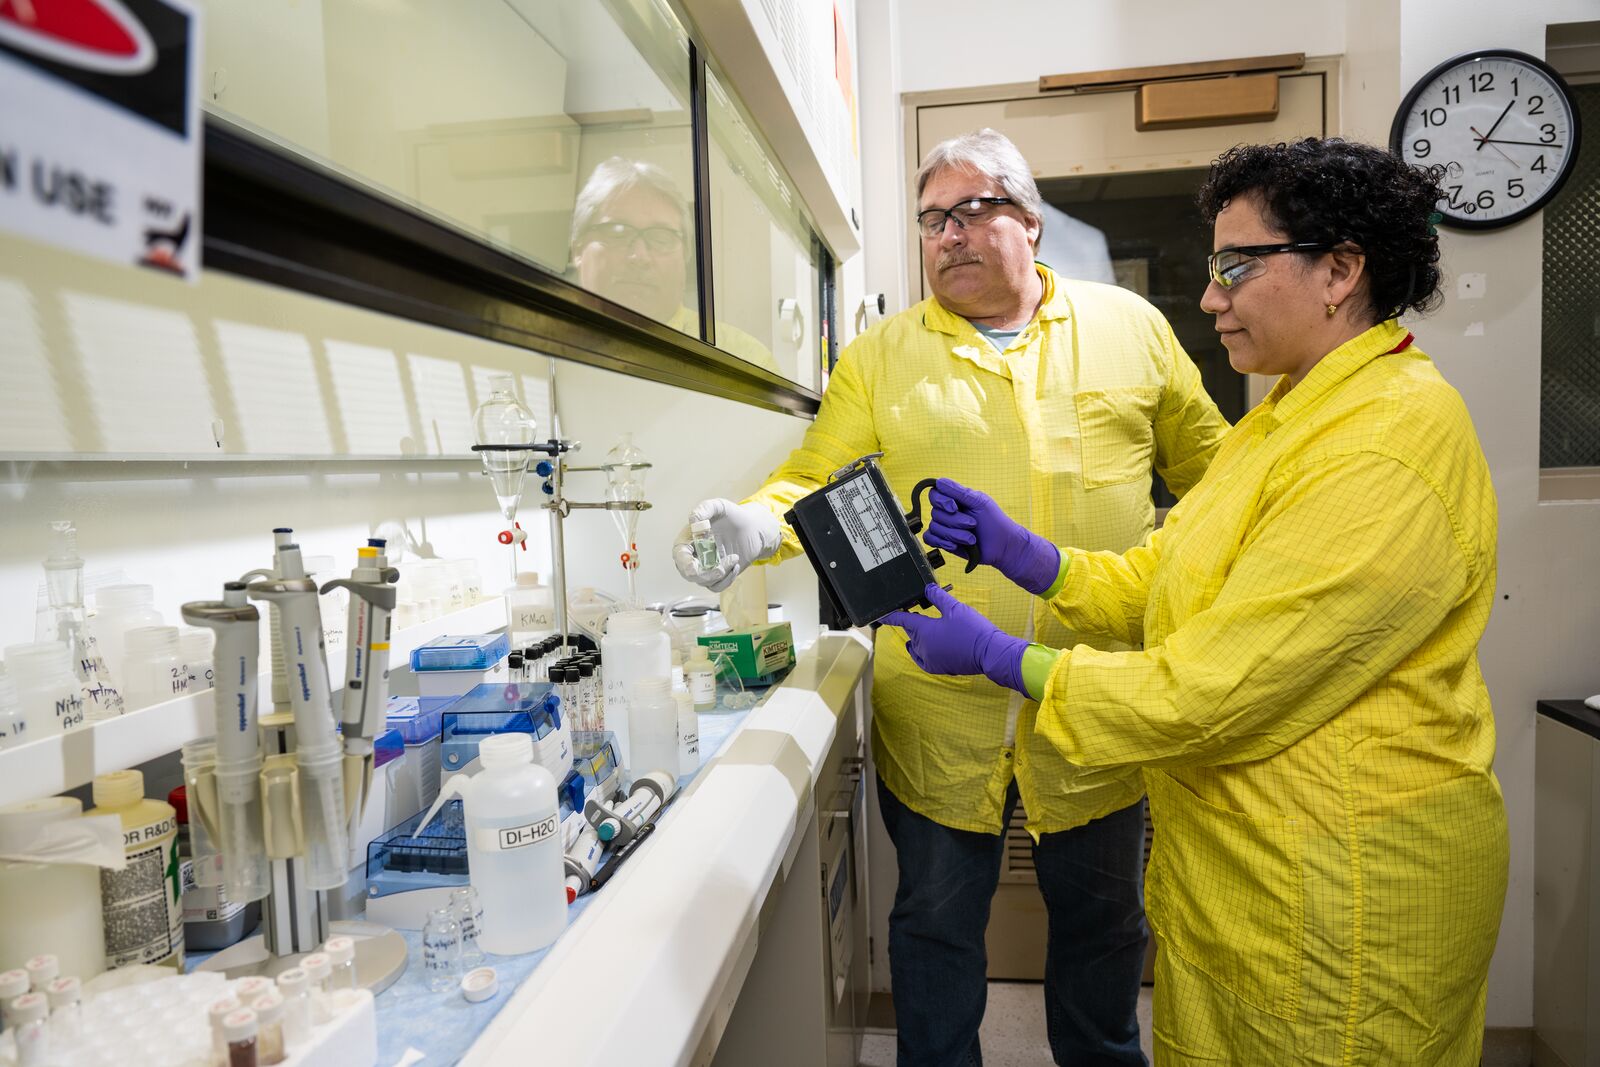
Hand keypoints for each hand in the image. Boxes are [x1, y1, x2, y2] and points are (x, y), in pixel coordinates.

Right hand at [671, 498, 781, 592]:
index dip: (684, 563)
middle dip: (705, 574)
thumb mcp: (719, 507)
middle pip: (690, 574)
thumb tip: (693, 520)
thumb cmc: (732, 516)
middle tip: (721, 568)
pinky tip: (735, 565)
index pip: (679, 555)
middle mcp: (692, 556)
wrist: (752, 528)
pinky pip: (717, 586)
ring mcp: (704, 568)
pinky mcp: (717, 577)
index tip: (693, 568)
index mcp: (687, 540)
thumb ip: (704, 509)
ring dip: (721, 573)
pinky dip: (727, 579)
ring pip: (704, 581)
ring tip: (734, 558)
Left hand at [881, 584, 1029, 695]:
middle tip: (916, 613)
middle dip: (911, 623)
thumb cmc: (973, 630)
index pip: (902, 621)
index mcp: (924, 631)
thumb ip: (938, 597)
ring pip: (916, 646)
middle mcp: (923, 647)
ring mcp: (930, 659)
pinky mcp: (940, 668)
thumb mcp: (955, 608)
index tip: (881, 615)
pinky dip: (922, 652)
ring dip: (917, 637)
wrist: (990, 653)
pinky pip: (923, 659)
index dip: (891, 616)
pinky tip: (926, 648)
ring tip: (921, 628)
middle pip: (911, 632)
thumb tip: (928, 589)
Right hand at [923, 478, 1061, 594]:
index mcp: (956, 499)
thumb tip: (939, 482)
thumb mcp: (979, 502)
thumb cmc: (995, 522)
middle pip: (935, 513)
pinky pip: (930, 539)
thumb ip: (959, 492)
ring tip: (971, 539)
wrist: (1002, 546)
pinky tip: (955, 545)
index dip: (941, 501)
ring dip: (954, 534)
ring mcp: (945, 527)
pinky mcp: (944, 541)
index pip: (935, 494)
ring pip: (935, 527)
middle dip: (955, 521)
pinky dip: (942, 542)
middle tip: (973, 524)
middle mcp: (948, 512)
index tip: (954, 507)